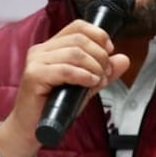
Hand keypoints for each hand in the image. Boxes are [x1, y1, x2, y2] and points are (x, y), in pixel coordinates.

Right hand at [0, 20, 129, 156]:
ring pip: (74, 53)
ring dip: (94, 67)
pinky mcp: (34, 76)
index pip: (77, 27)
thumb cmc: (54, 108)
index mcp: (50, 48)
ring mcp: (35, 62)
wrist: (32, 129)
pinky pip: (65, 70)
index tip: (109, 51)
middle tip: (105, 74)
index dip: (98, 35)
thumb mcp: (84, 86)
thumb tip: (123, 59)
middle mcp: (41, 50)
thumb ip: (103, 72)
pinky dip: (83, 76)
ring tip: (98, 81)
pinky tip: (90, 84)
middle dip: (100, 56)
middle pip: (79, 39)